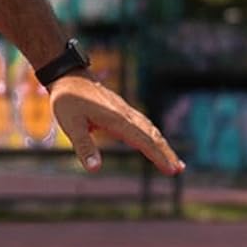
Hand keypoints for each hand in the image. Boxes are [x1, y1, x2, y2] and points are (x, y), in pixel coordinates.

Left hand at [47, 73, 183, 175]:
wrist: (69, 76)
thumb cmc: (68, 101)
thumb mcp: (71, 125)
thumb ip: (84, 147)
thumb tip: (95, 169)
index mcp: (116, 119)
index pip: (143, 140)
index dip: (158, 156)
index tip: (171, 170)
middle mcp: (126, 115)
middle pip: (152, 135)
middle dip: (166, 153)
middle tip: (179, 170)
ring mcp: (126, 112)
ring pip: (150, 129)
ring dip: (163, 146)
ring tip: (174, 162)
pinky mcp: (122, 111)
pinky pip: (144, 125)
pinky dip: (154, 137)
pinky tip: (156, 144)